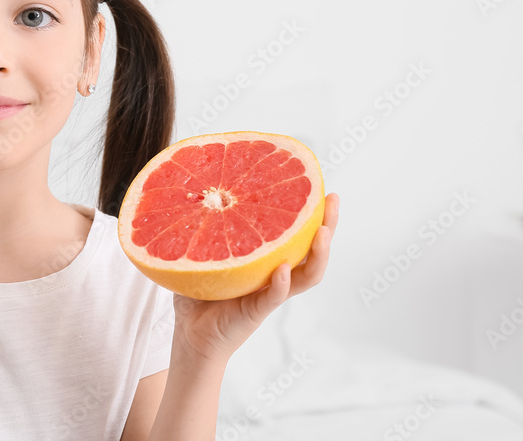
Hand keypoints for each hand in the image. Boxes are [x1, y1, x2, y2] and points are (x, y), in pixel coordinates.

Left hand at [170, 193, 339, 364]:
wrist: (189, 334)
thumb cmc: (197, 292)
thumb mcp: (203, 251)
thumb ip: (206, 227)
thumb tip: (197, 189)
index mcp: (267, 260)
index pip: (298, 235)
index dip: (312, 213)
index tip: (321, 188)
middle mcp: (275, 275)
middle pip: (313, 251)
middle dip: (329, 225)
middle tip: (333, 200)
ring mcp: (269, 294)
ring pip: (306, 276)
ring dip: (318, 254)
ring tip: (322, 232)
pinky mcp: (256, 312)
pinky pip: (275, 297)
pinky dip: (281, 283)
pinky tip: (282, 268)